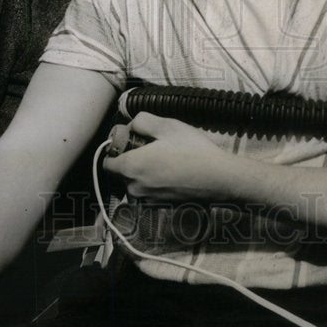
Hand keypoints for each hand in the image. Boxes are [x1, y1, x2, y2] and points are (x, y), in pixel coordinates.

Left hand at [102, 113, 232, 201]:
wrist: (219, 178)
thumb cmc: (192, 150)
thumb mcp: (167, 125)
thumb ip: (141, 121)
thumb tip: (131, 126)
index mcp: (131, 168)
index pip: (107, 162)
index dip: (116, 148)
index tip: (133, 139)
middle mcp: (134, 188)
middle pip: (121, 172)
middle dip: (131, 157)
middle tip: (154, 144)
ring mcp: (147, 199)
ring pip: (136, 181)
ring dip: (144, 169)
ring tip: (166, 156)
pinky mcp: (160, 205)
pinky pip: (149, 189)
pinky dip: (155, 180)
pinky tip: (173, 169)